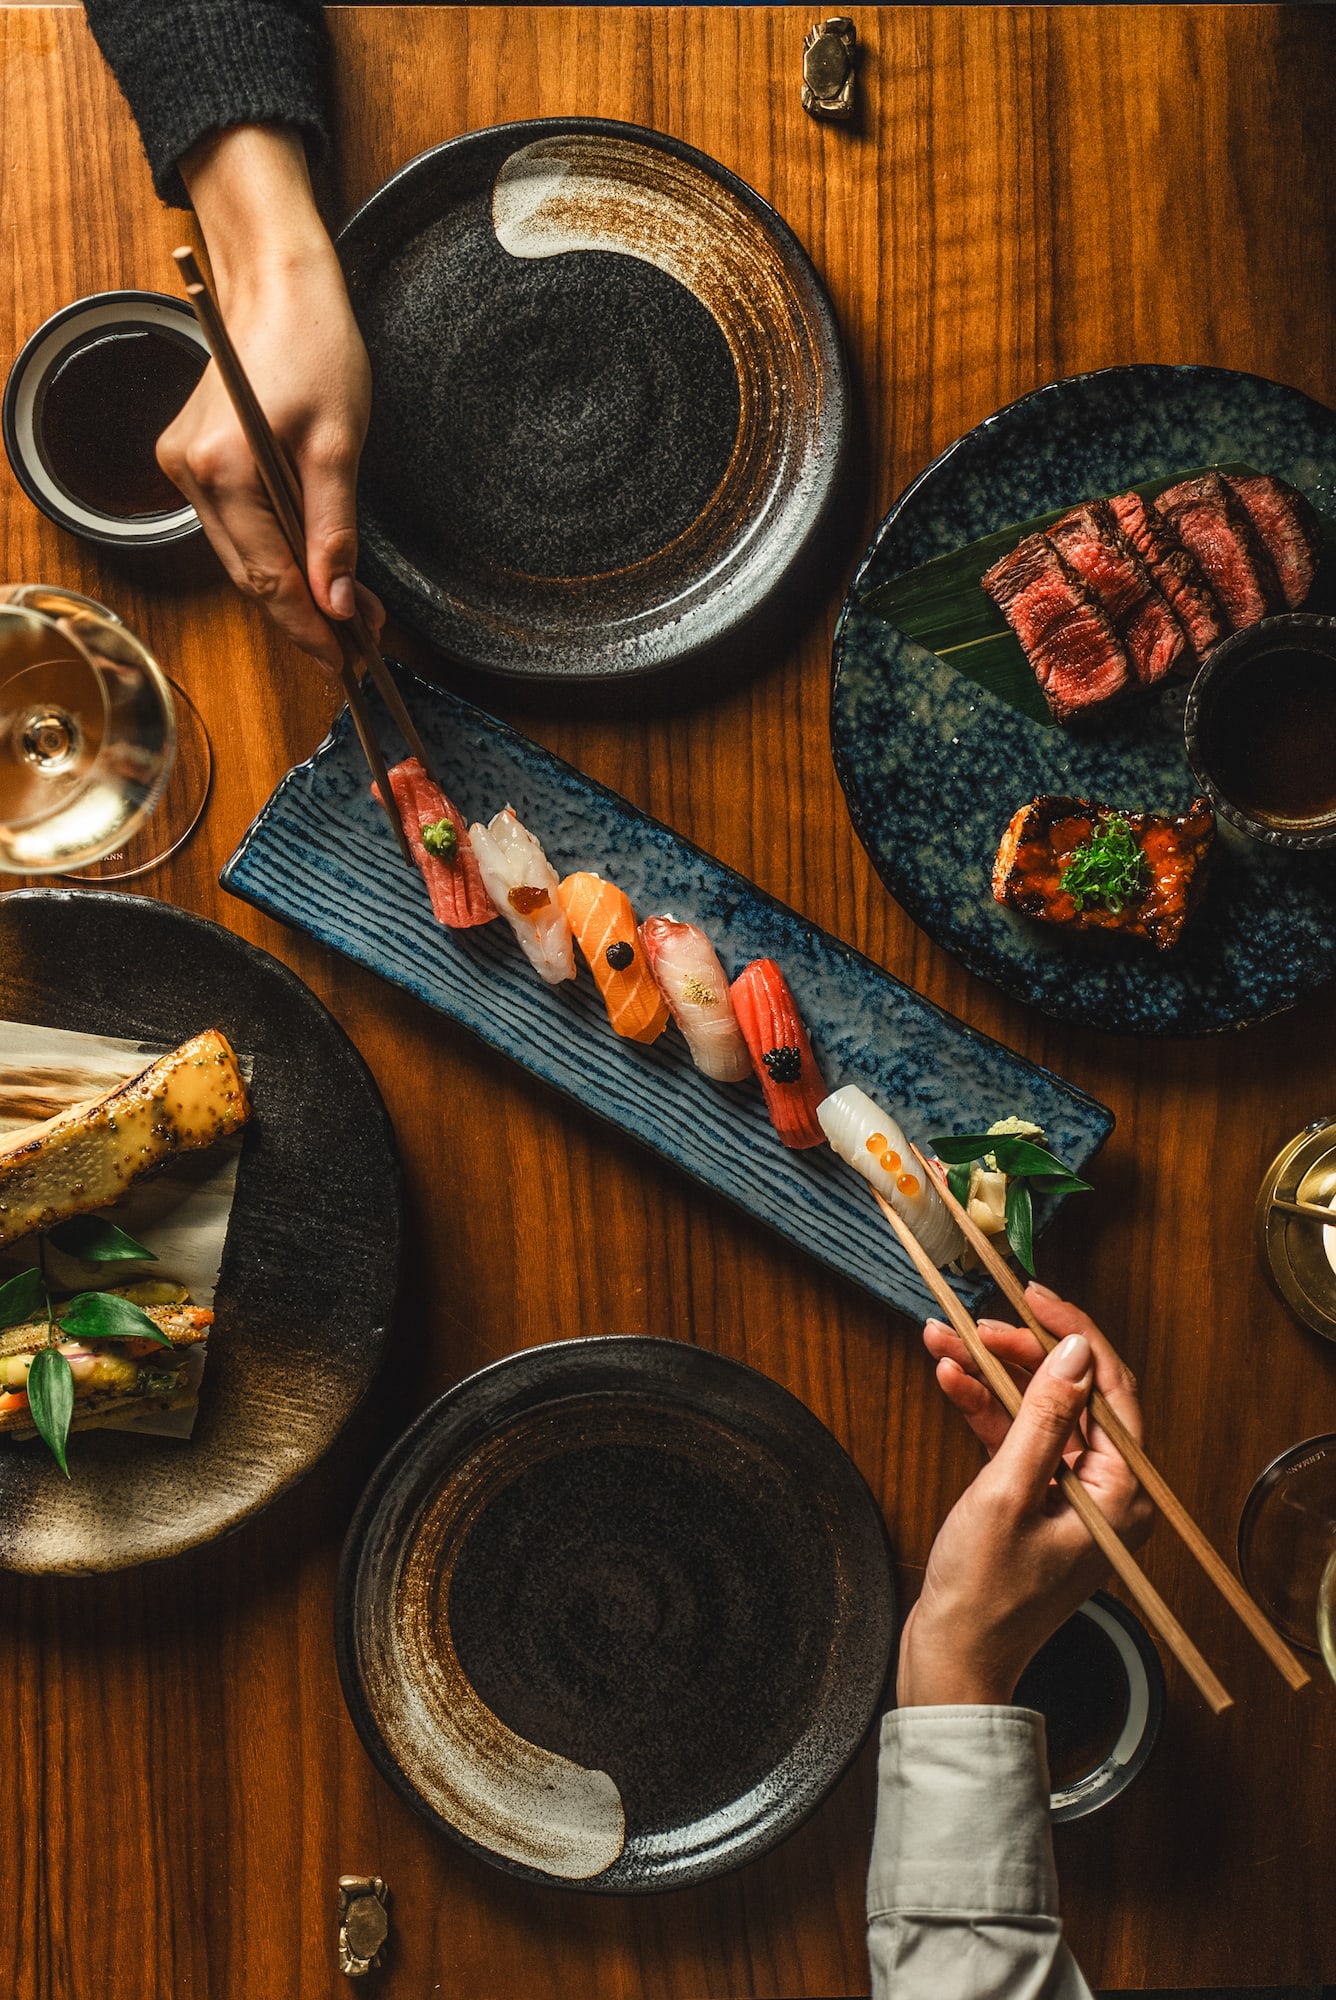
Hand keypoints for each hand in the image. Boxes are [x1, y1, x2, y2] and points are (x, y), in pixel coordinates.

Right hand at [157, 126, 383, 672]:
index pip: (268, 578)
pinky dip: (277, 553)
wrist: (277, 285)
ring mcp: (185, 468)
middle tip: (362, 644)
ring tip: (350, 614)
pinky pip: (238, 528)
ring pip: (243, 557)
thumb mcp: (340, 445)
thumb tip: (339, 604)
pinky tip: (315, 570)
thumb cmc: (316, 348)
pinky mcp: (193, 461)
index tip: (350, 660)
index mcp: (221, 469)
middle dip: (308, 616)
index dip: (311, 628)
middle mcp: (190, 474)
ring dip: (294, 590)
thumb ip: (335, 530)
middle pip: (251, 577)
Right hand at [896, 1284, 1152, 1706]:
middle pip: (1071, 1393)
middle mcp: (1105, 1491)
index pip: (1112, 1389)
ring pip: (1036, 1409)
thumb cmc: (984, 1595)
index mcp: (1121, 1494)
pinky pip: (1014, 1437)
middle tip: (976, 1323)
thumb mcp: (1008, 1491)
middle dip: (1020, 1352)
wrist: (952, 1659)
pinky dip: (982, 1408)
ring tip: (945, 1341)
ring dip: (991, 1374)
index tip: (1035, 1297)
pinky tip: (950, 1378)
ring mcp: (1068, 1495)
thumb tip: (1074, 1353)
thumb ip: (1044, 1416)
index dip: (1074, 1334)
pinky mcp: (1034, 1500)